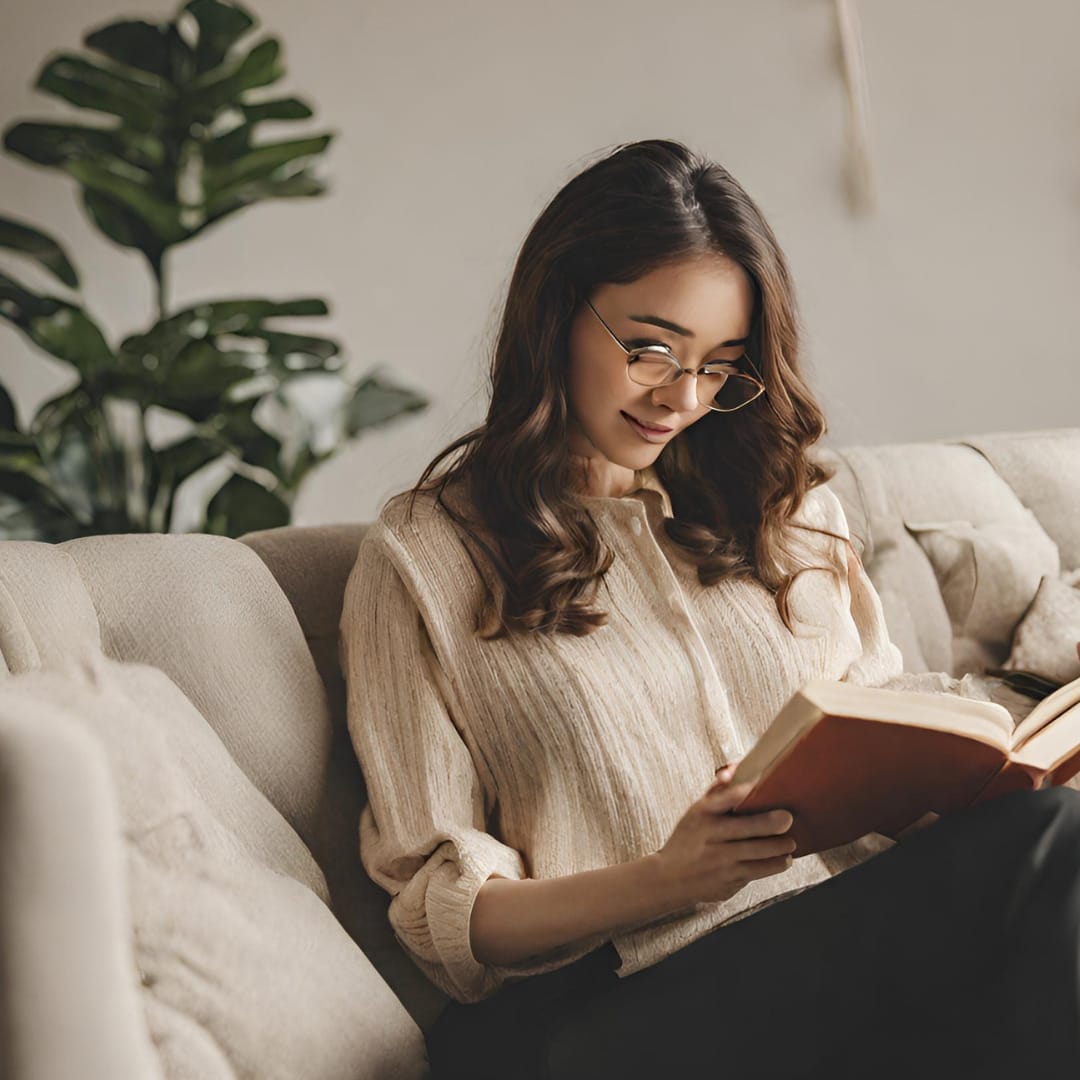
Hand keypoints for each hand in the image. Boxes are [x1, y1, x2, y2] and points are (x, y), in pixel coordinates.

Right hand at [649, 764, 796, 907]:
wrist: (669, 878)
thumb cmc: (688, 840)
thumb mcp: (695, 814)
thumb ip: (718, 793)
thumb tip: (736, 768)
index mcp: (700, 815)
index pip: (719, 799)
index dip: (737, 792)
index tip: (755, 785)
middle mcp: (709, 837)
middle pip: (743, 828)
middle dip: (768, 823)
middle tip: (787, 818)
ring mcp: (718, 861)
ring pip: (754, 853)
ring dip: (778, 848)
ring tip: (790, 842)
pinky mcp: (727, 880)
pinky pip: (756, 872)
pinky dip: (774, 865)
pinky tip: (784, 860)